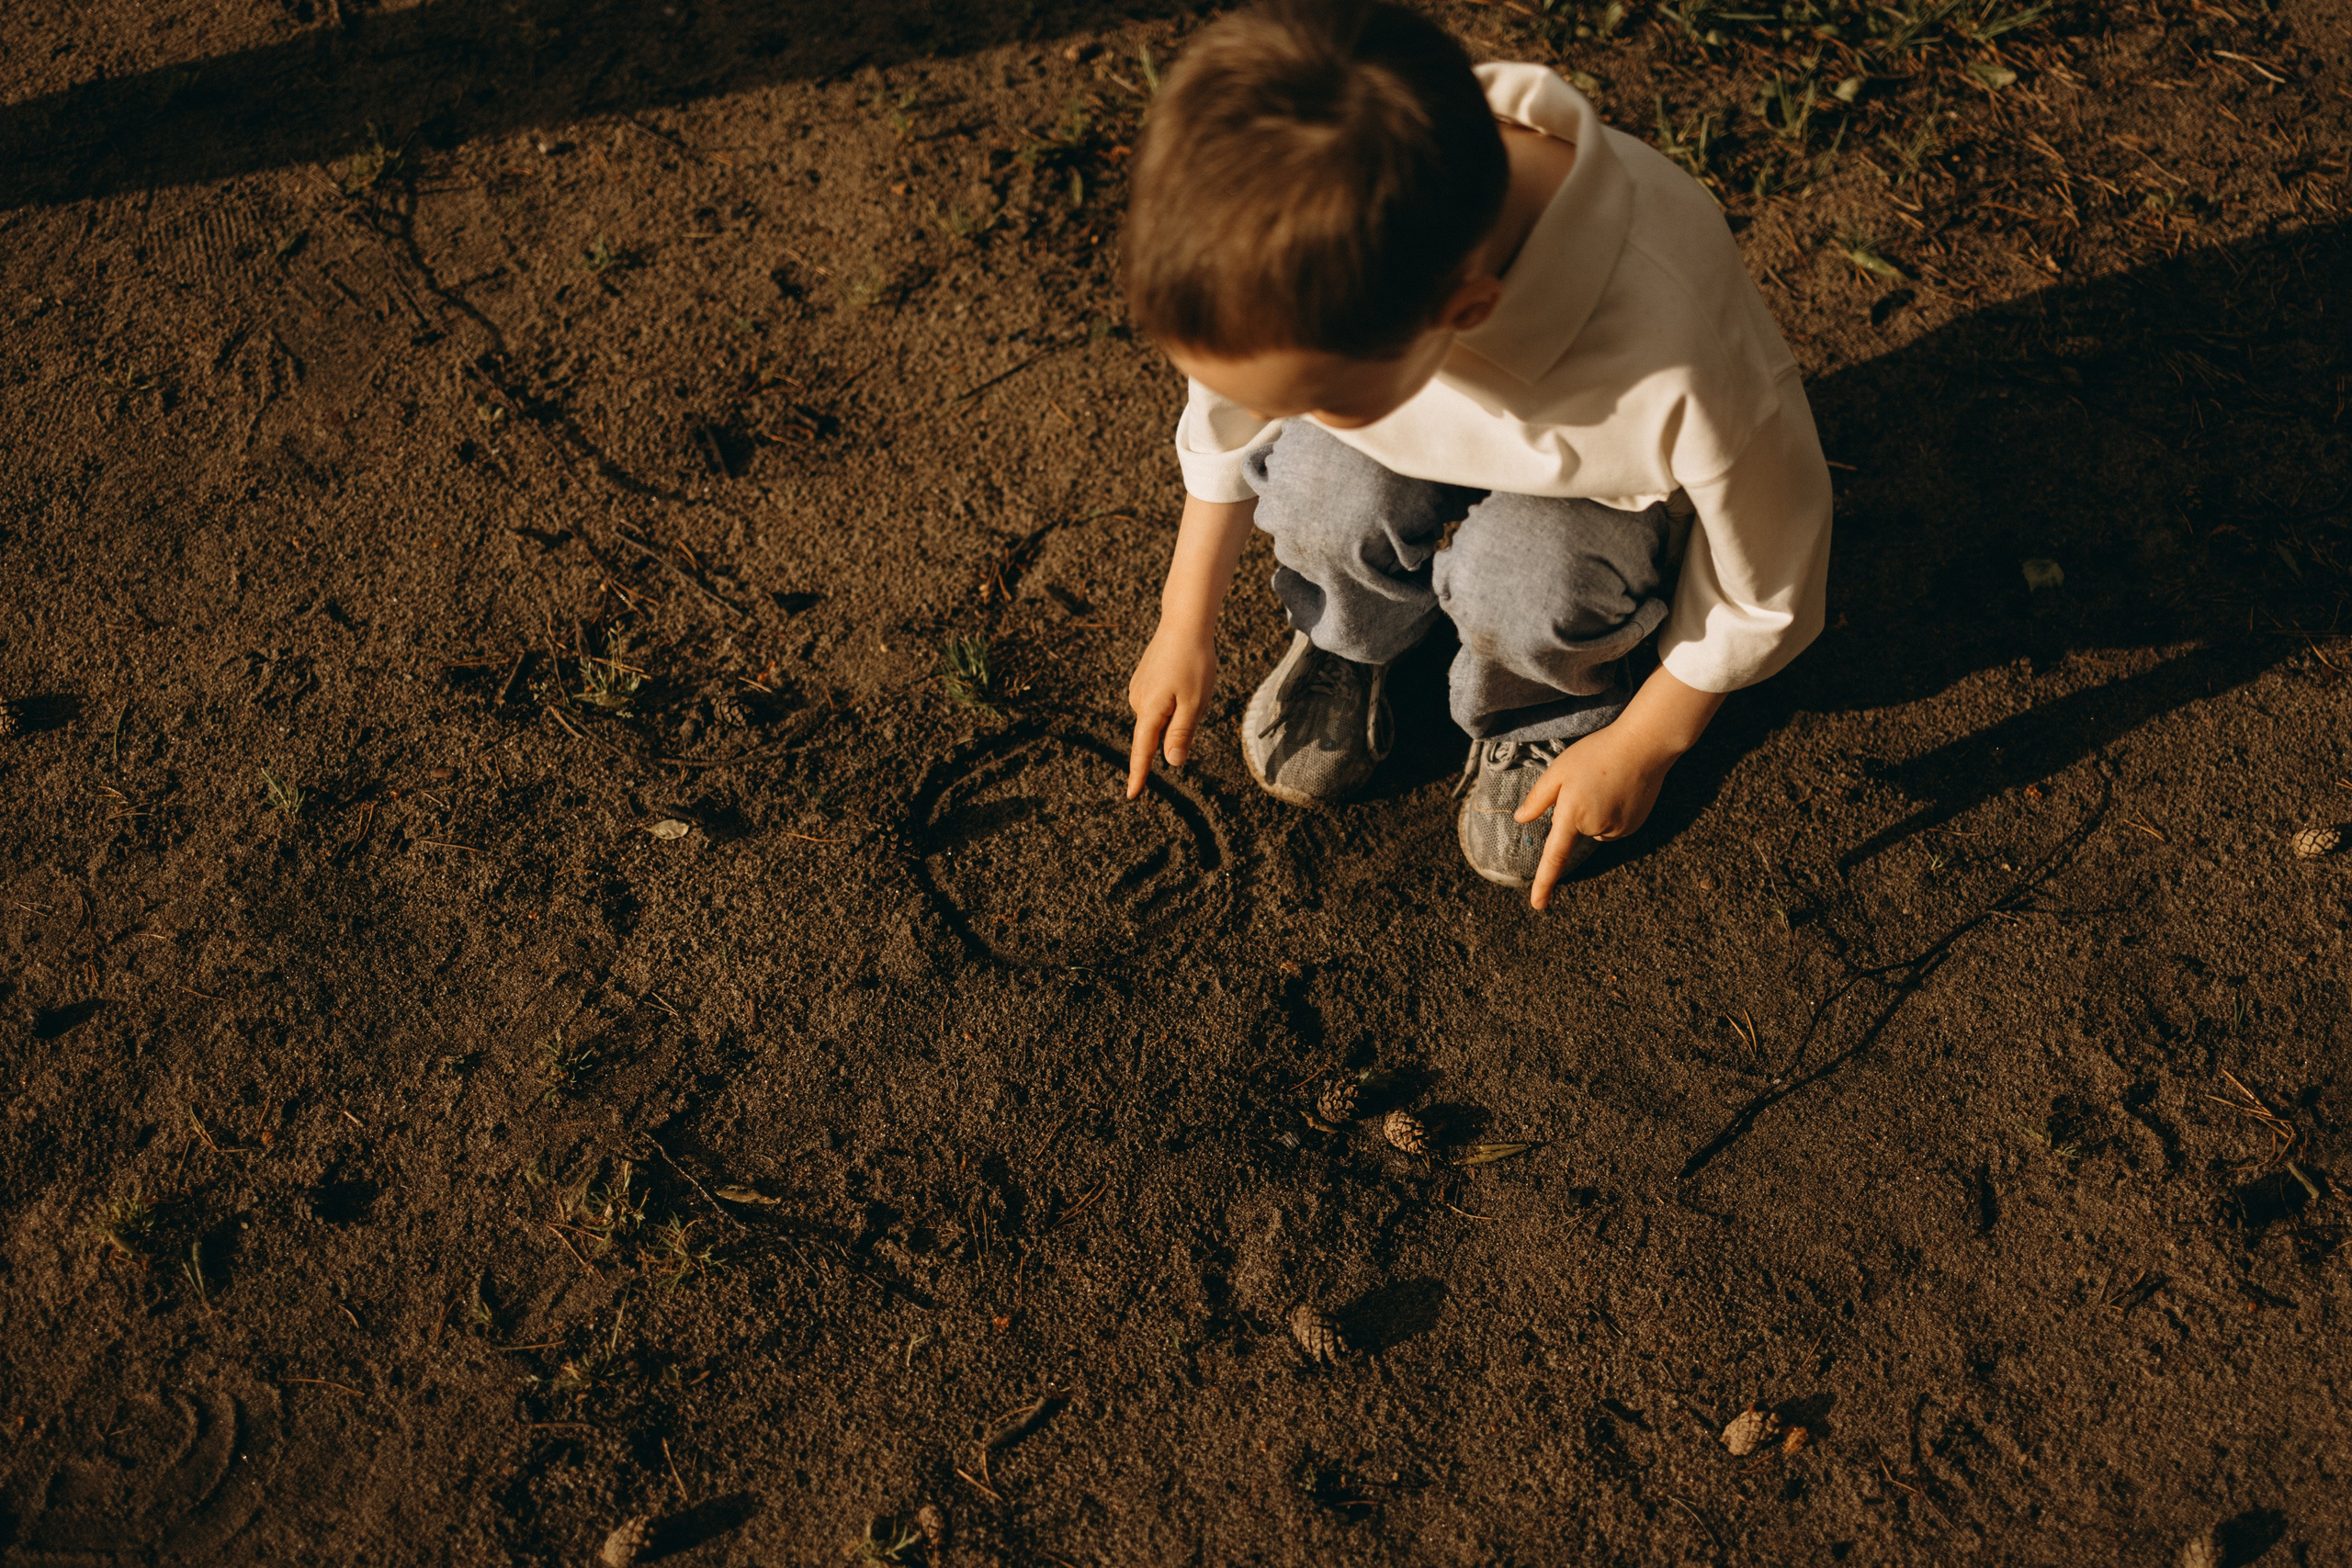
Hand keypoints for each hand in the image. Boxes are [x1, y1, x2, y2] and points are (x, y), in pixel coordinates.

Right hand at [1126, 624, 1216, 797]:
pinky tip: (1184, 677)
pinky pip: (1161, 703)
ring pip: (1162, 716)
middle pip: (1159, 732)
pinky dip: (1175, 699)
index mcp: (1150, 710)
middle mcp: (1138, 702)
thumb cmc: (1194, 662)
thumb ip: (1181, 734)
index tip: (1131, 796)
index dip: (1139, 775)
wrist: (1184, 623)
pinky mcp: (1144, 680)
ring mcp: (1139, 690)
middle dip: (1180, 726)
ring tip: (1193, 683)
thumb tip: (1171, 762)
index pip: (1143, 751)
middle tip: (1198, 695)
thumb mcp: (1194, 702)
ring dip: (1180, 710)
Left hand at [1512, 724, 1672, 908]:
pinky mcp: (1634, 826)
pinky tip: (1620, 790)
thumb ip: (1538, 798)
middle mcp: (1596, 827)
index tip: (1538, 905)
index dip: (1544, 882)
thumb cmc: (1597, 753)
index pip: (1554, 856)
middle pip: (1574, 830)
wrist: (1644, 746)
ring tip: (1606, 782)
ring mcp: (1618, 829)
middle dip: (1575, 810)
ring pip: (1594, 828)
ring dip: (1594, 811)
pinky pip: (1612, 825)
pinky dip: (1612, 812)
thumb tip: (1520, 819)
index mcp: (1572, 815)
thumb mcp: (1559, 770)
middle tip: (1587, 781)